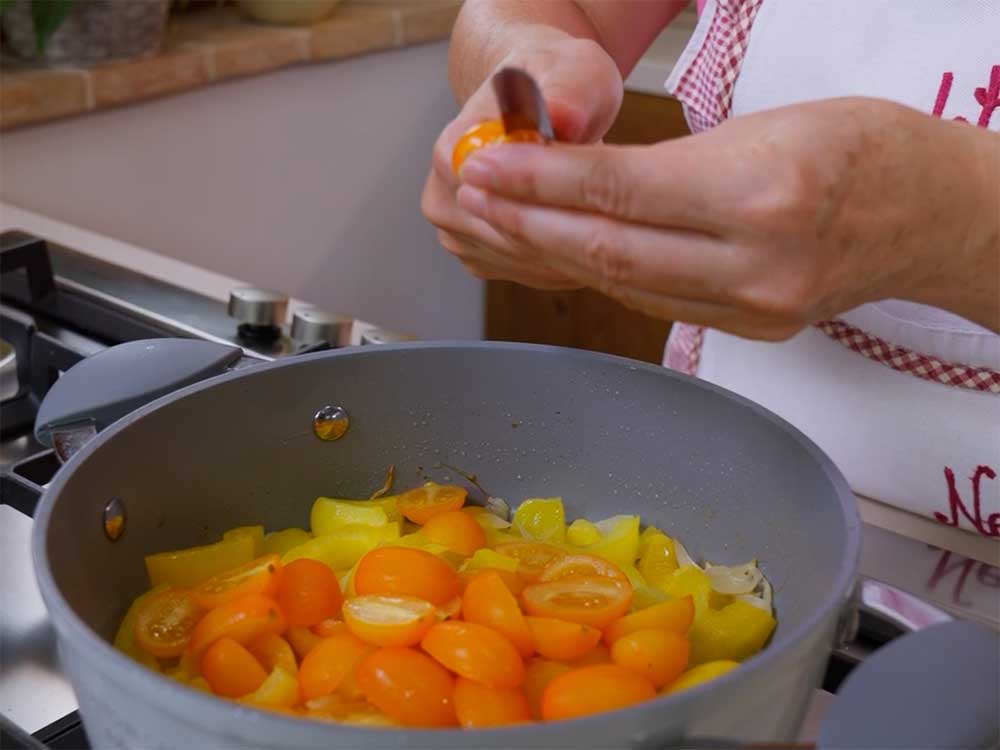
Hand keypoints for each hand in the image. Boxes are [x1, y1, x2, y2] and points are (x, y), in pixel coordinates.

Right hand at [421, 36, 622, 288]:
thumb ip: (567, 96)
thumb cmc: (553, 80)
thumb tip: (562, 118)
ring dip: (573, 251)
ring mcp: (457, 233)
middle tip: (620, 211)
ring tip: (608, 219)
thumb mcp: (573, 72)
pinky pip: (529, 274)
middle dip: (572, 233)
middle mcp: (443, 198)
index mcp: (453, 153)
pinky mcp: (480, 256)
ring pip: (525, 264)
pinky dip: (566, 262)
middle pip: (514, 243)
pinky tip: (590, 236)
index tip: (604, 199)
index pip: (501, 207)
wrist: (534, 94)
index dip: (558, 210)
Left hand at [454, 97, 999, 337]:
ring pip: (624, 286)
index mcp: (763, 196)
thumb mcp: (770, 126)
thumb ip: (677, 164)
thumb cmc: (864, 151)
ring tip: (501, 227)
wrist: (934, 216)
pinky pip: (655, 302)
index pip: (622, 193)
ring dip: (554, 258)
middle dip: (528, 226)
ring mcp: (753, 310)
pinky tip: (564, 256)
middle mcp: (756, 266)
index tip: (487, 167)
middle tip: (473, 199)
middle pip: (610, 253)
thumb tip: (587, 180)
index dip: (542, 181)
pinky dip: (602, 278)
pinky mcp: (750, 331)